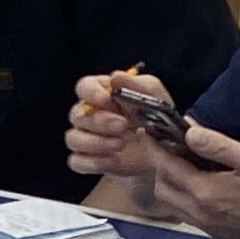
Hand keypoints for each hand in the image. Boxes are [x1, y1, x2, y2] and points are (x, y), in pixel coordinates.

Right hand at [65, 71, 166, 185]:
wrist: (166, 153)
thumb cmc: (157, 119)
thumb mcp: (155, 98)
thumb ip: (137, 86)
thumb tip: (116, 76)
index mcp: (103, 94)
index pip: (84, 87)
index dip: (90, 92)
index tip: (106, 99)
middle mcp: (90, 115)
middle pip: (77, 115)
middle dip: (100, 121)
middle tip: (123, 125)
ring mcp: (88, 139)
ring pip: (73, 138)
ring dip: (96, 142)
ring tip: (121, 144)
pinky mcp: (90, 160)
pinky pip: (77, 161)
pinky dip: (93, 162)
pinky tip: (114, 160)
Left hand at [130, 123, 239, 238]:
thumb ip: (219, 146)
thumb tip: (190, 133)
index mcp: (206, 192)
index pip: (166, 167)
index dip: (154, 148)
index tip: (147, 133)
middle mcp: (201, 213)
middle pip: (163, 188)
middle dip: (159, 166)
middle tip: (166, 147)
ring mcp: (209, 227)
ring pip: (174, 205)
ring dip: (170, 184)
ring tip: (182, 165)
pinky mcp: (220, 235)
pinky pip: (189, 216)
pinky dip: (184, 199)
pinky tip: (201, 187)